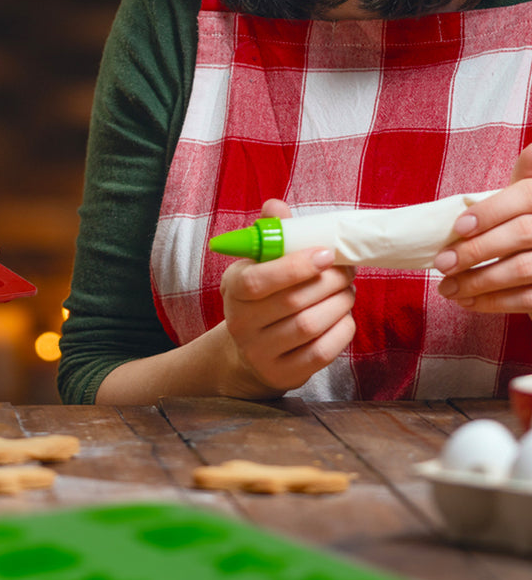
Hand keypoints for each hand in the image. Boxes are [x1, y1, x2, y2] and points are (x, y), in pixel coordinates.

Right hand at [219, 198, 355, 395]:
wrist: (250, 348)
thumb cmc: (261, 294)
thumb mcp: (258, 262)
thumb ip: (271, 233)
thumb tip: (277, 206)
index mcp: (232, 288)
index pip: (258, 280)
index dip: (295, 266)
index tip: (326, 254)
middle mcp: (241, 323)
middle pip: (292, 302)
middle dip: (329, 282)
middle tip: (347, 269)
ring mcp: (261, 351)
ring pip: (309, 326)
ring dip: (339, 304)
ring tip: (347, 290)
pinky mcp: (284, 373)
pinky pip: (321, 352)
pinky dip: (341, 330)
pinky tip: (344, 316)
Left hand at [435, 146, 531, 313]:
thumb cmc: (531, 216)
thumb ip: (526, 174)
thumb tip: (522, 154)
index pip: (524, 197)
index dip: (490, 212)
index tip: (458, 227)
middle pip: (520, 234)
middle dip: (476, 250)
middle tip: (441, 264)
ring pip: (522, 269)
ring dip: (478, 282)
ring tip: (447, 288)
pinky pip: (528, 299)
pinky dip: (494, 303)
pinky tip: (468, 301)